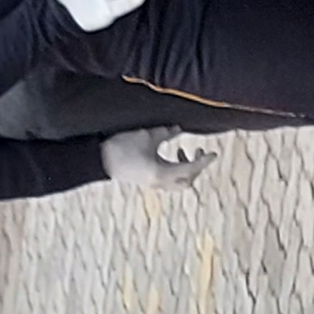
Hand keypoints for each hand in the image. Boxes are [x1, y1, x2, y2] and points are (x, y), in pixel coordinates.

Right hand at [99, 127, 217, 186]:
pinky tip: (171, 155)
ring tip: (182, 150)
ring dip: (186, 168)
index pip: (190, 169)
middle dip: (196, 167)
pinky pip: (169, 179)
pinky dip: (176, 169)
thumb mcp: (148, 135)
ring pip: (179, 182)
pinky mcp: (148, 181)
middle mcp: (160, 183)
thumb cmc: (123, 146)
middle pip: (187, 181)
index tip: (213, 154)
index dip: (204, 161)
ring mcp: (153, 184)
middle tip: (198, 150)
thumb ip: (167, 133)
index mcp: (162, 173)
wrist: (100, 159)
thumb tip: (180, 129)